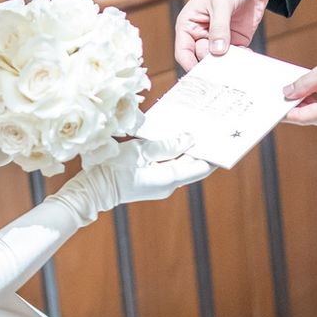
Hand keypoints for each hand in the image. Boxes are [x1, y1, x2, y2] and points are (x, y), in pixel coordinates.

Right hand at [50, 136, 211, 224]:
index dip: (213, 153)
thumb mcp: (141, 151)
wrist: (94, 190)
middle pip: (193, 165)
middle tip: (210, 127)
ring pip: (183, 165)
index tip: (222, 137)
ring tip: (195, 128)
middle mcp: (170, 184)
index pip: (201, 166)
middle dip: (202, 147)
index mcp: (170, 178)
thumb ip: (167, 145)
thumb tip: (190, 139)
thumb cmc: (115, 169)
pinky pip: (171, 166)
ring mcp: (161, 184)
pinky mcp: (153, 181)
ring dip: (189, 149)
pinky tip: (175, 138)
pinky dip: (176, 153)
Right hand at [174, 0, 281, 70]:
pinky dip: (242, 60)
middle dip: (212, 66)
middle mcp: (202, 33)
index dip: (191, 65)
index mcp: (188, 23)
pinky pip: (237, 56)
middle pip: (202, 59)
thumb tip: (217, 52)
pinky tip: (249, 60)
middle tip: (224, 70)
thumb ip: (219, 27)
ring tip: (238, 68)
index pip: (184, 52)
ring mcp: (220, 37)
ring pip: (220, 61)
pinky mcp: (237, 38)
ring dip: (228, 65)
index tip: (203, 76)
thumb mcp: (222, 1)